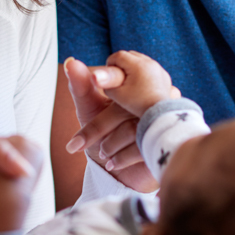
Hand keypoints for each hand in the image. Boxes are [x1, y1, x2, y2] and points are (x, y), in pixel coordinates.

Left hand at [63, 57, 160, 191]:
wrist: (117, 173)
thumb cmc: (102, 137)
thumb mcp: (89, 109)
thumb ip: (81, 86)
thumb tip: (70, 62)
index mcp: (133, 87)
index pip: (118, 80)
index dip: (101, 87)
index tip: (85, 103)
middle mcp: (150, 101)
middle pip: (124, 107)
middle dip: (98, 127)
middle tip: (77, 144)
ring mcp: (160, 122)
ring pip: (132, 128)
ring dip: (111, 144)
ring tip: (101, 153)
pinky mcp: (164, 144)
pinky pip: (142, 147)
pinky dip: (122, 157)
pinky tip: (112, 163)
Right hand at [100, 50, 175, 116]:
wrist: (160, 116)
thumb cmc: (137, 105)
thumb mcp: (116, 95)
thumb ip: (105, 83)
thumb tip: (96, 76)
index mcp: (138, 65)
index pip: (118, 55)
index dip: (110, 63)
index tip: (107, 74)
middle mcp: (150, 63)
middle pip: (130, 55)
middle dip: (121, 63)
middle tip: (116, 76)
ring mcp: (159, 69)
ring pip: (141, 60)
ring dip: (132, 66)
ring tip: (127, 80)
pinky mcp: (164, 76)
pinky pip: (150, 68)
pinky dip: (142, 72)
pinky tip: (139, 84)